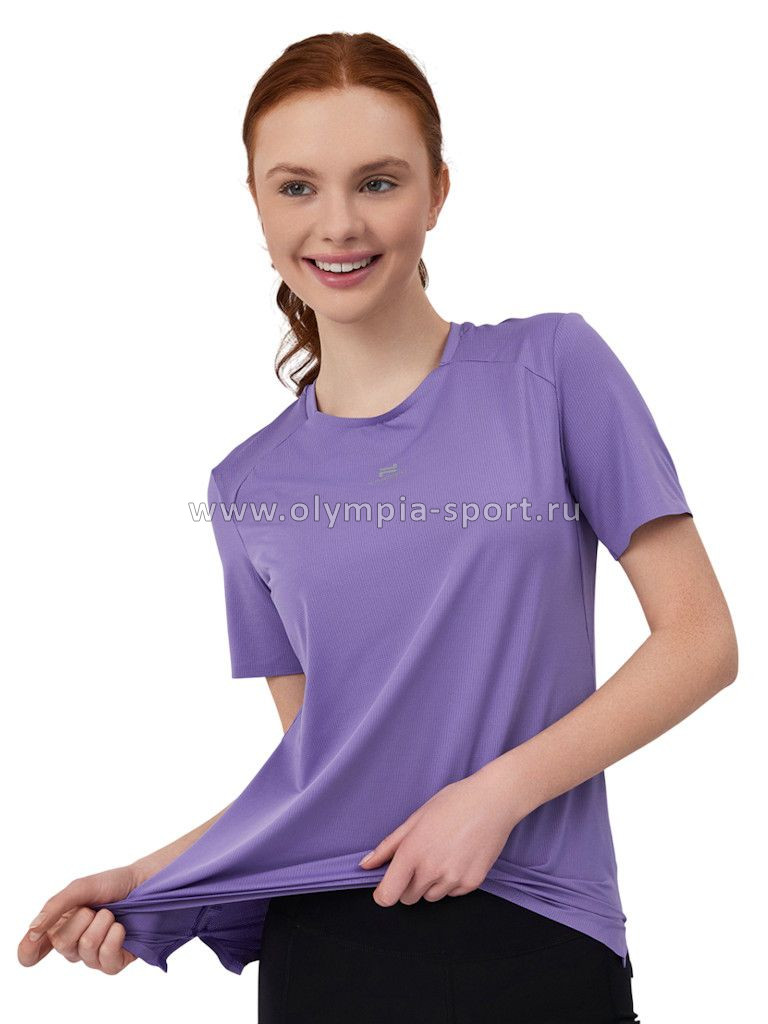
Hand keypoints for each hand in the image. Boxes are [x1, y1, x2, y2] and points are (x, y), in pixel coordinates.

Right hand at [18, 864, 142, 972]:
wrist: (145, 883)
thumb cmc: (112, 885)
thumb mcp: (81, 888)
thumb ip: (56, 906)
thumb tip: (33, 929)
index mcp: (59, 926)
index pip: (32, 950)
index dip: (29, 950)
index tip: (35, 941)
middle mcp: (73, 944)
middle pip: (60, 944)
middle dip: (80, 919)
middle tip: (94, 908)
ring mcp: (93, 955)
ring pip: (84, 950)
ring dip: (100, 925)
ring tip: (110, 913)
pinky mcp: (114, 962)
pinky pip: (105, 961)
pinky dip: (113, 939)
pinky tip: (119, 927)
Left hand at [358, 767, 524, 905]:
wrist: (494, 801)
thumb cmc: (453, 802)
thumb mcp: (415, 818)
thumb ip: (388, 846)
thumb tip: (365, 865)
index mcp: (413, 852)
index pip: (388, 896)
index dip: (383, 893)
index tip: (386, 886)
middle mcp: (432, 870)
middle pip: (408, 898)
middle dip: (408, 884)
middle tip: (420, 859)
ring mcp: (454, 879)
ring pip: (430, 897)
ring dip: (430, 884)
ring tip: (443, 854)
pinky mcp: (472, 883)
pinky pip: (452, 894)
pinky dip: (451, 882)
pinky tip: (459, 857)